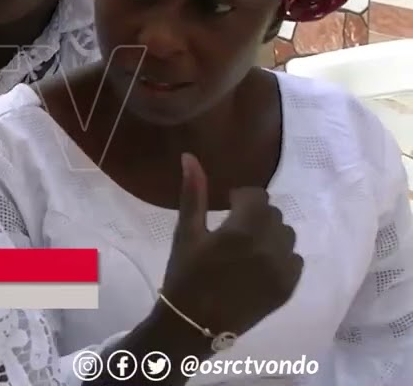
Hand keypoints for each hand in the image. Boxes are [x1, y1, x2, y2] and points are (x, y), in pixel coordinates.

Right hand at [159, 153, 302, 341]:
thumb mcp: (186, 233)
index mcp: (242, 230)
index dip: (242, 198)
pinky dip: (281, 257)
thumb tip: (190, 157)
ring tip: (248, 247)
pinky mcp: (288, 287)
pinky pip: (295, 260)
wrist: (194, 323)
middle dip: (256, 215)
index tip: (227, 206)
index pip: (258, 197)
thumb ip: (192, 194)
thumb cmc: (185, 275)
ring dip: (270, 234)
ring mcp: (283, 269)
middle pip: (273, 214)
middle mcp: (269, 247)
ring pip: (287, 235)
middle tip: (234, 229)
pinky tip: (259, 265)